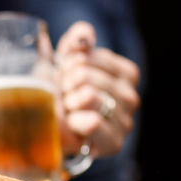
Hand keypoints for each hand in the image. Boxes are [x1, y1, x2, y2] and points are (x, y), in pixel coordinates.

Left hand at [53, 21, 140, 157]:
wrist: (49, 126)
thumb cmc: (60, 91)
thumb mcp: (66, 58)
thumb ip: (77, 39)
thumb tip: (85, 37)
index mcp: (127, 73)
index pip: (91, 56)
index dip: (70, 63)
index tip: (68, 74)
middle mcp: (131, 97)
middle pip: (86, 76)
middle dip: (67, 84)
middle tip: (66, 95)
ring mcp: (126, 122)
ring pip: (90, 97)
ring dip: (69, 102)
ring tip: (69, 108)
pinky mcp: (114, 143)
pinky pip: (93, 122)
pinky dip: (75, 121)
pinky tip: (73, 123)